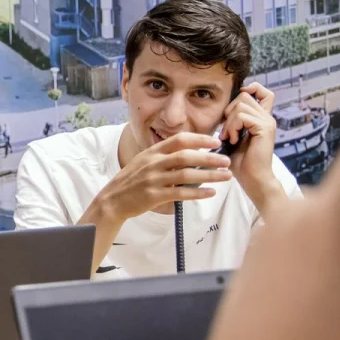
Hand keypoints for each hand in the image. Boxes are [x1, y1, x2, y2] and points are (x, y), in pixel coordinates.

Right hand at [93, 132, 232, 223]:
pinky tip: (210, 193)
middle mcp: (153, 163)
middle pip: (186, 156)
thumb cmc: (131, 181)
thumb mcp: (143, 162)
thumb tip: (190, 154)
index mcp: (152, 152)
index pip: (179, 140)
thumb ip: (163, 156)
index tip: (216, 142)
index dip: (199, 139)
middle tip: (226, 161)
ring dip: (209, 175)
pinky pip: (181, 193)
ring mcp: (153, 179)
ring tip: (225, 176)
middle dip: (209, 158)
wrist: (112, 200)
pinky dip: (198, 193)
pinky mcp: (154, 196)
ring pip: (186, 175)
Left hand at [224, 83, 280, 209]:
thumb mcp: (234, 136)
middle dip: (229, 111)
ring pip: (240, 106)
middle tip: (227, 131)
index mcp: (262, 118)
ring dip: (229, 122)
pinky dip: (232, 127)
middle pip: (244, 96)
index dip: (251, 90)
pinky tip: (234, 140)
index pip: (264, 92)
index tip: (236, 108)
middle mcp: (267, 117)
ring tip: (230, 137)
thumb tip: (224, 108)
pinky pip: (241, 116)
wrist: (252, 178)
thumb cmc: (241, 161)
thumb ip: (234, 121)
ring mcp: (268, 122)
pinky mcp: (265, 128)